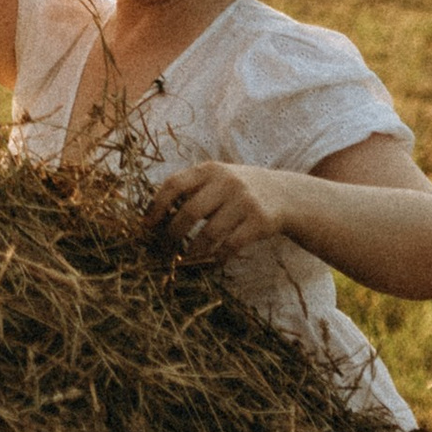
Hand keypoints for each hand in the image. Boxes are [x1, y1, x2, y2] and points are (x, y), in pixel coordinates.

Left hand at [149, 158, 289, 264]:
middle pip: (190, 211)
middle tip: (164, 248)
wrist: (284, 194)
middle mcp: (227, 182)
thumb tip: (155, 215)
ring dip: (193, 250)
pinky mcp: (259, 222)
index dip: (157, 205)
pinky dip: (216, 258)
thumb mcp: (217, 178)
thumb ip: (191, 190)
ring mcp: (245, 201)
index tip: (147, 225)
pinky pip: (230, 246)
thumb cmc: (239, 189)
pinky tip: (211, 262)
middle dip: (173, 233)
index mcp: (210, 169)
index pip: (174, 184)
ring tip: (184, 258)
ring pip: (209, 233)